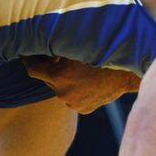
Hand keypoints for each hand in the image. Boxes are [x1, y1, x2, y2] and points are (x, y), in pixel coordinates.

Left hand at [22, 57, 140, 113]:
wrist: (129, 72)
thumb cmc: (104, 52)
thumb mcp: (78, 46)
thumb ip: (58, 47)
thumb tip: (43, 45)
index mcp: (59, 76)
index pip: (32, 69)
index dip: (27, 60)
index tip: (26, 54)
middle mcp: (63, 93)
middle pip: (48, 79)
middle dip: (52, 69)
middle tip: (61, 58)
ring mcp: (73, 103)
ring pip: (62, 89)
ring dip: (65, 80)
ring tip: (80, 70)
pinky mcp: (83, 109)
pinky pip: (74, 98)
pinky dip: (77, 90)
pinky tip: (88, 81)